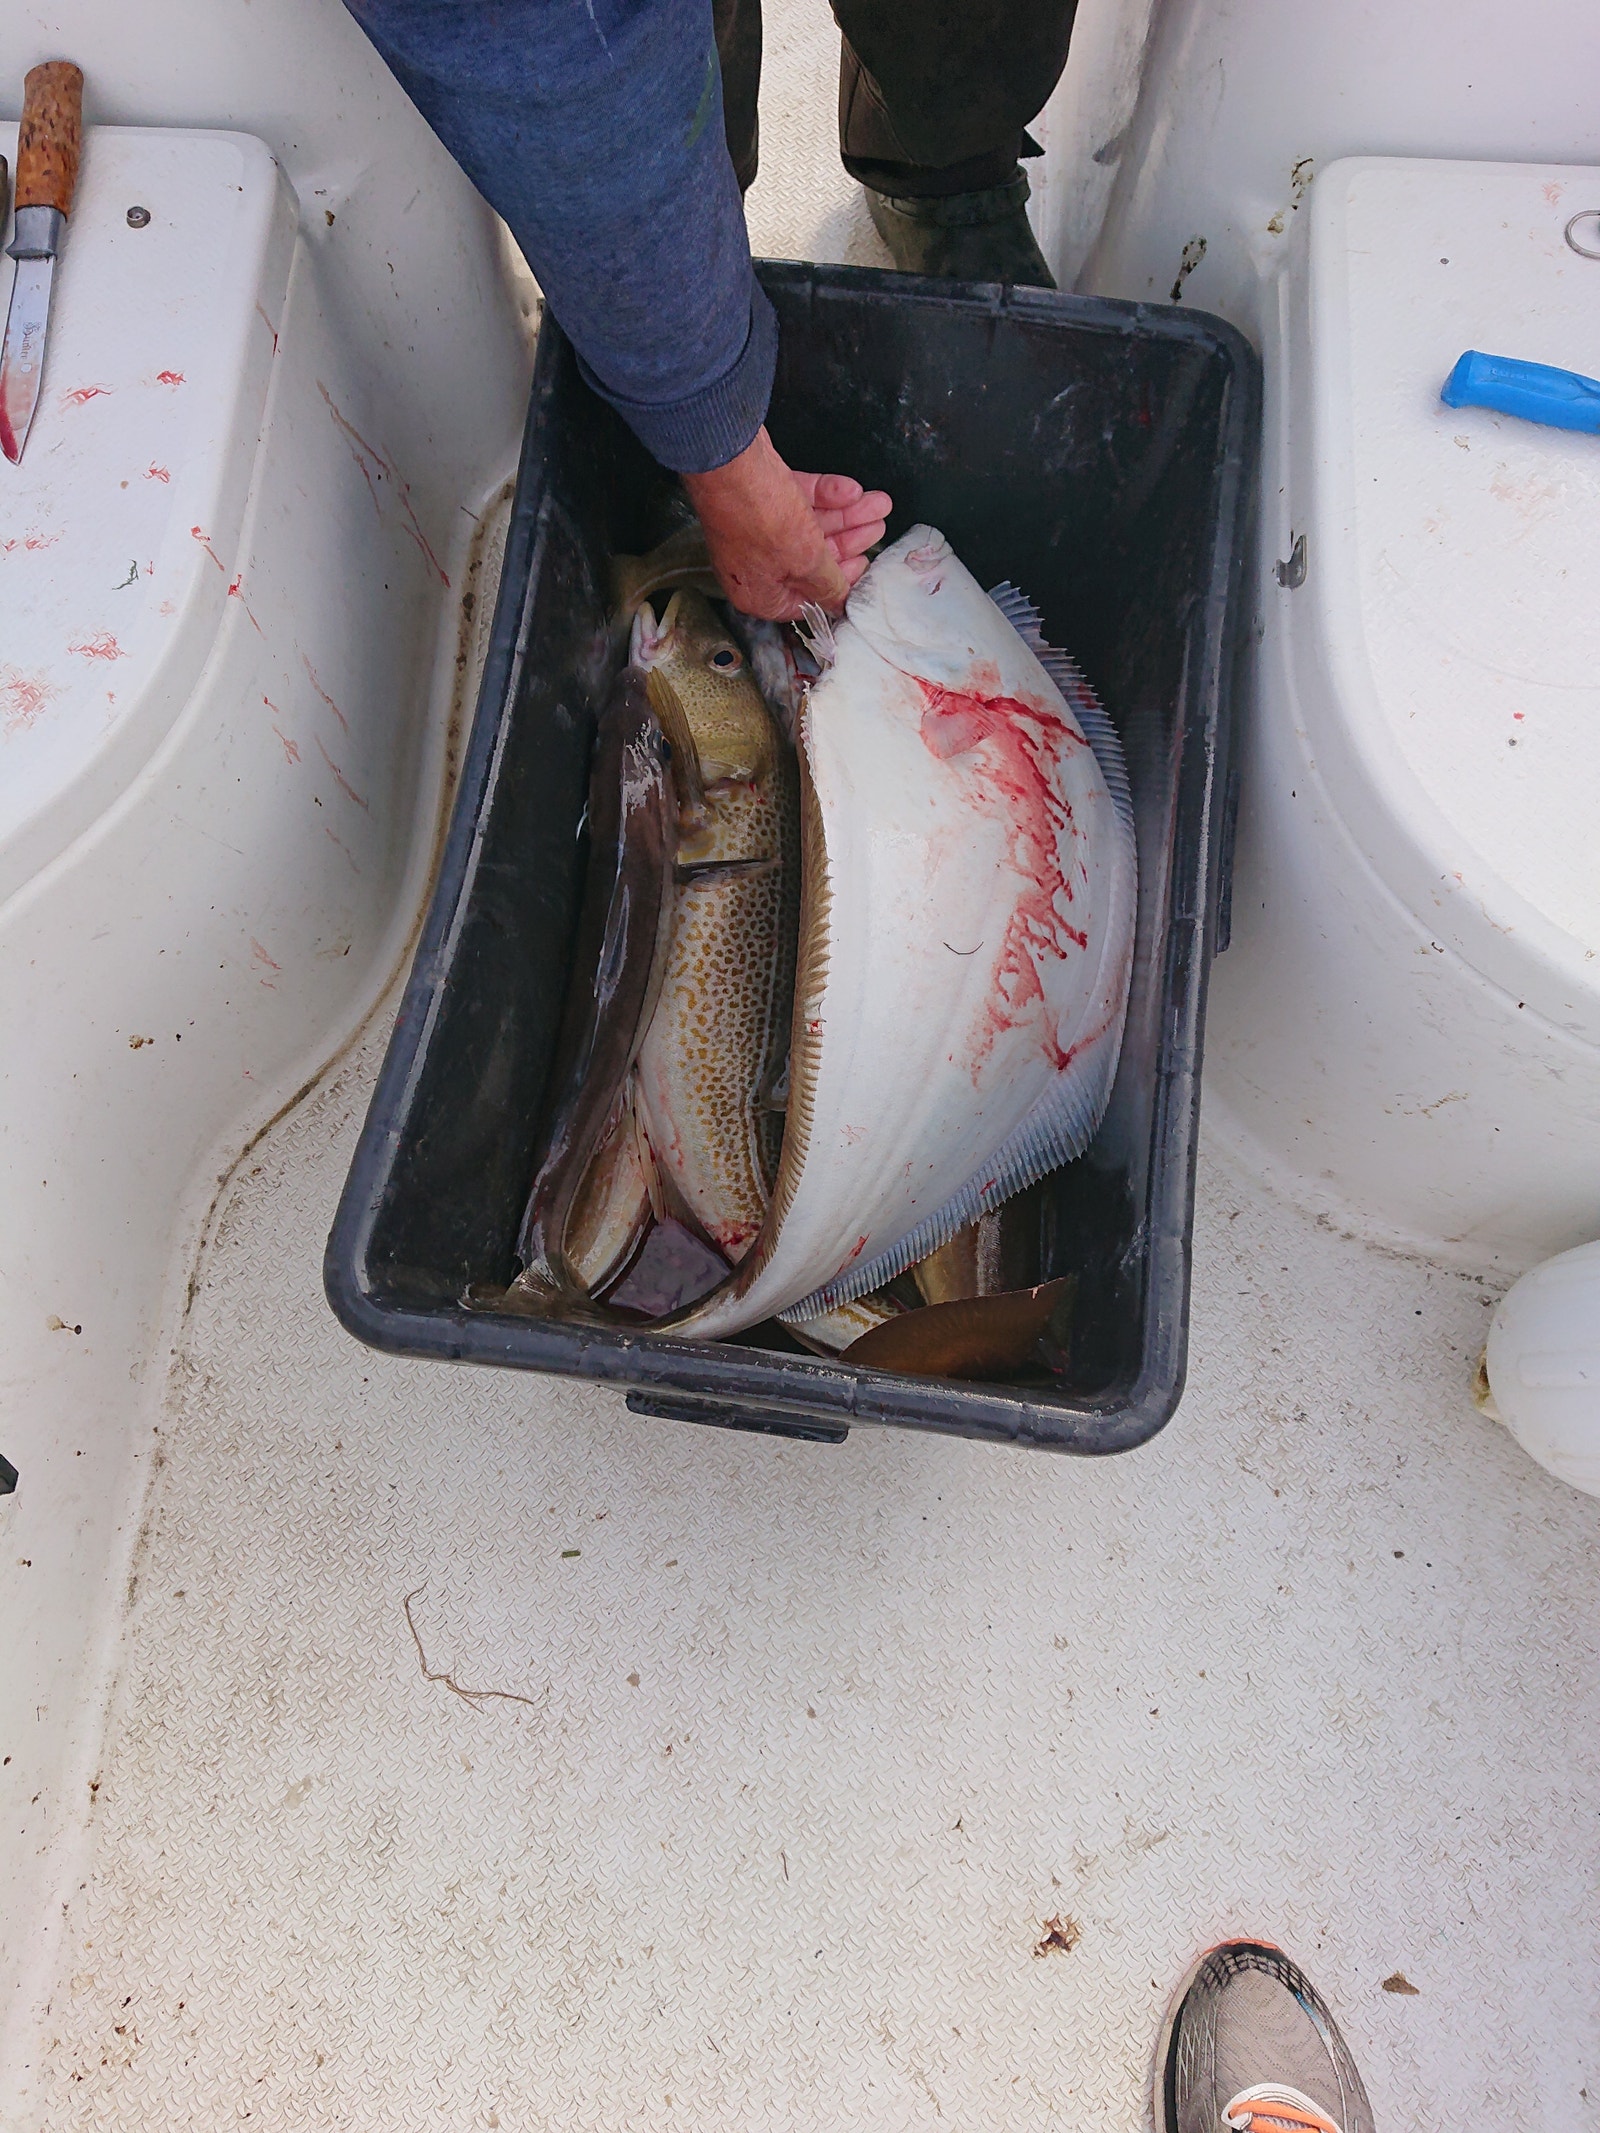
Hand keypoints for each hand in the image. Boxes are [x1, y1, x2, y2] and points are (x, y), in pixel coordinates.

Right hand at [682, 426, 891, 620]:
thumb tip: (839, 601)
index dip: (837, 584)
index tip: (862, 566)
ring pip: (811, 526)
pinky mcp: (764, 496)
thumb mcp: (806, 562)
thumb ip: (828, 584)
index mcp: (759, 592)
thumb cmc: (758, 518)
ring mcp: (759, 528)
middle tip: (877, 527)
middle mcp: (757, 564)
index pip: (806, 599)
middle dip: (850, 540)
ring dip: (847, 515)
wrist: (729, 462)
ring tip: (877, 503)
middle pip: (813, 559)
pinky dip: (827, 495)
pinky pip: (802, 500)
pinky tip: (850, 490)